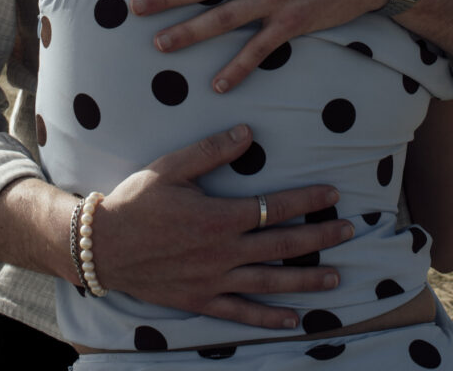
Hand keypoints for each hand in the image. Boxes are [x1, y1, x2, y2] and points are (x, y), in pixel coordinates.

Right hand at [94, 124, 352, 328]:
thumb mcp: (172, 166)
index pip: (275, 206)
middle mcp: (224, 252)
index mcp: (220, 217)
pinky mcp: (201, 301)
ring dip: (305, 279)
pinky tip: (293, 319)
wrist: (103, 245)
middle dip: (320, 237)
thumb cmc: (137, 201)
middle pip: (283, 245)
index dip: (307, 199)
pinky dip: (269, 318)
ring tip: (335, 277)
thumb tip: (248, 133)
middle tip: (349, 231)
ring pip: (270, 282)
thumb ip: (212, 151)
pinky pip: (241, 312)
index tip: (332, 194)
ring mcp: (214, 281)